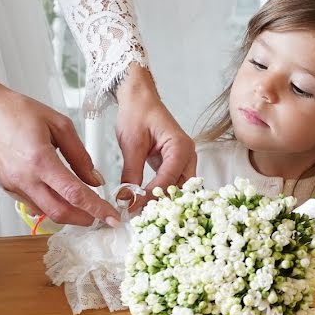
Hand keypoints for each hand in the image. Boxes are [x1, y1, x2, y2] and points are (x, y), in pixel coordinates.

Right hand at [0, 68, 118, 226]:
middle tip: (100, 216)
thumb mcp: (59, 124)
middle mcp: (25, 178)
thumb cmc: (18, 111)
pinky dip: (50, 204)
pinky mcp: (7, 187)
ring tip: (83, 205)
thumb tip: (95, 179)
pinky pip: (33, 204)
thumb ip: (80, 155)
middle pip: (60, 212)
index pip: (75, 194)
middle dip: (84, 219)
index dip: (97, 209)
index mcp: (40, 160)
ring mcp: (13, 185)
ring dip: (68, 213)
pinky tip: (59, 195)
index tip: (112, 217)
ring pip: (46, 212)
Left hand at [114, 63, 196, 209]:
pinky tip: (145, 202)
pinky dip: (160, 193)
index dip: (151, 198)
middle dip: (162, 204)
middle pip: (181, 188)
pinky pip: (171, 183)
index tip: (134, 210)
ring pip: (178, 188)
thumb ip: (131, 174)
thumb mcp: (131, 143)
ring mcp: (183, 159)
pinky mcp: (174, 162)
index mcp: (180, 148)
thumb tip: (126, 198)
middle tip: (142, 218)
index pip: (169, 181)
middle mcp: (187, 155)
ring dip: (162, 201)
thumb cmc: (137, 112)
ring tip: (143, 213)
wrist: (138, 97)